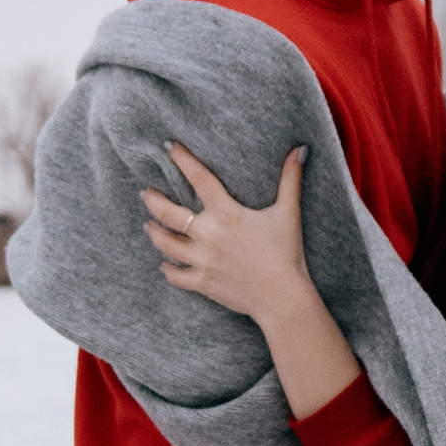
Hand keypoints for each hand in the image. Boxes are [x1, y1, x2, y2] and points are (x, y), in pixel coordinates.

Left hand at [144, 140, 316, 324]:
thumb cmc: (287, 253)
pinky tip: (165, 263)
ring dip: (154, 232)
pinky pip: (175, 275)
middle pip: (168, 213)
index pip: (199, 179)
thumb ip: (290, 179)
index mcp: (227, 214)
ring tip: (149, 225)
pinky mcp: (202, 283)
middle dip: (153, 200)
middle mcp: (209, 235)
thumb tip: (299, 149)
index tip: (168, 147)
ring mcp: (202, 260)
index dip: (182, 160)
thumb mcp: (288, 213)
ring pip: (165, 243)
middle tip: (146, 192)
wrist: (282, 298)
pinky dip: (168, 269)